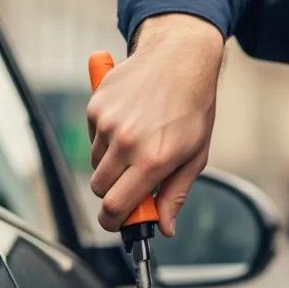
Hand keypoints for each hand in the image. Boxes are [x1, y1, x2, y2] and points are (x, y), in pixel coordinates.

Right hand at [86, 14, 224, 235]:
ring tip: (138, 144)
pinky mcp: (96, 107)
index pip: (117, 206)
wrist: (179, 60)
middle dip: (114, 192)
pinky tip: (129, 123)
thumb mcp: (195, 156)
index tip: (118, 223)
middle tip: (134, 182)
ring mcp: (108, 124)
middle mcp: (127, 143)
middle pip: (100, 189)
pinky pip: (93, 139)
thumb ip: (176, 194)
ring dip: (111, 164)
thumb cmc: (192, 108)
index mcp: (154, 160)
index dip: (114, 221)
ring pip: (96, 164)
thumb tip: (164, 227)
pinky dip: (106, 139)